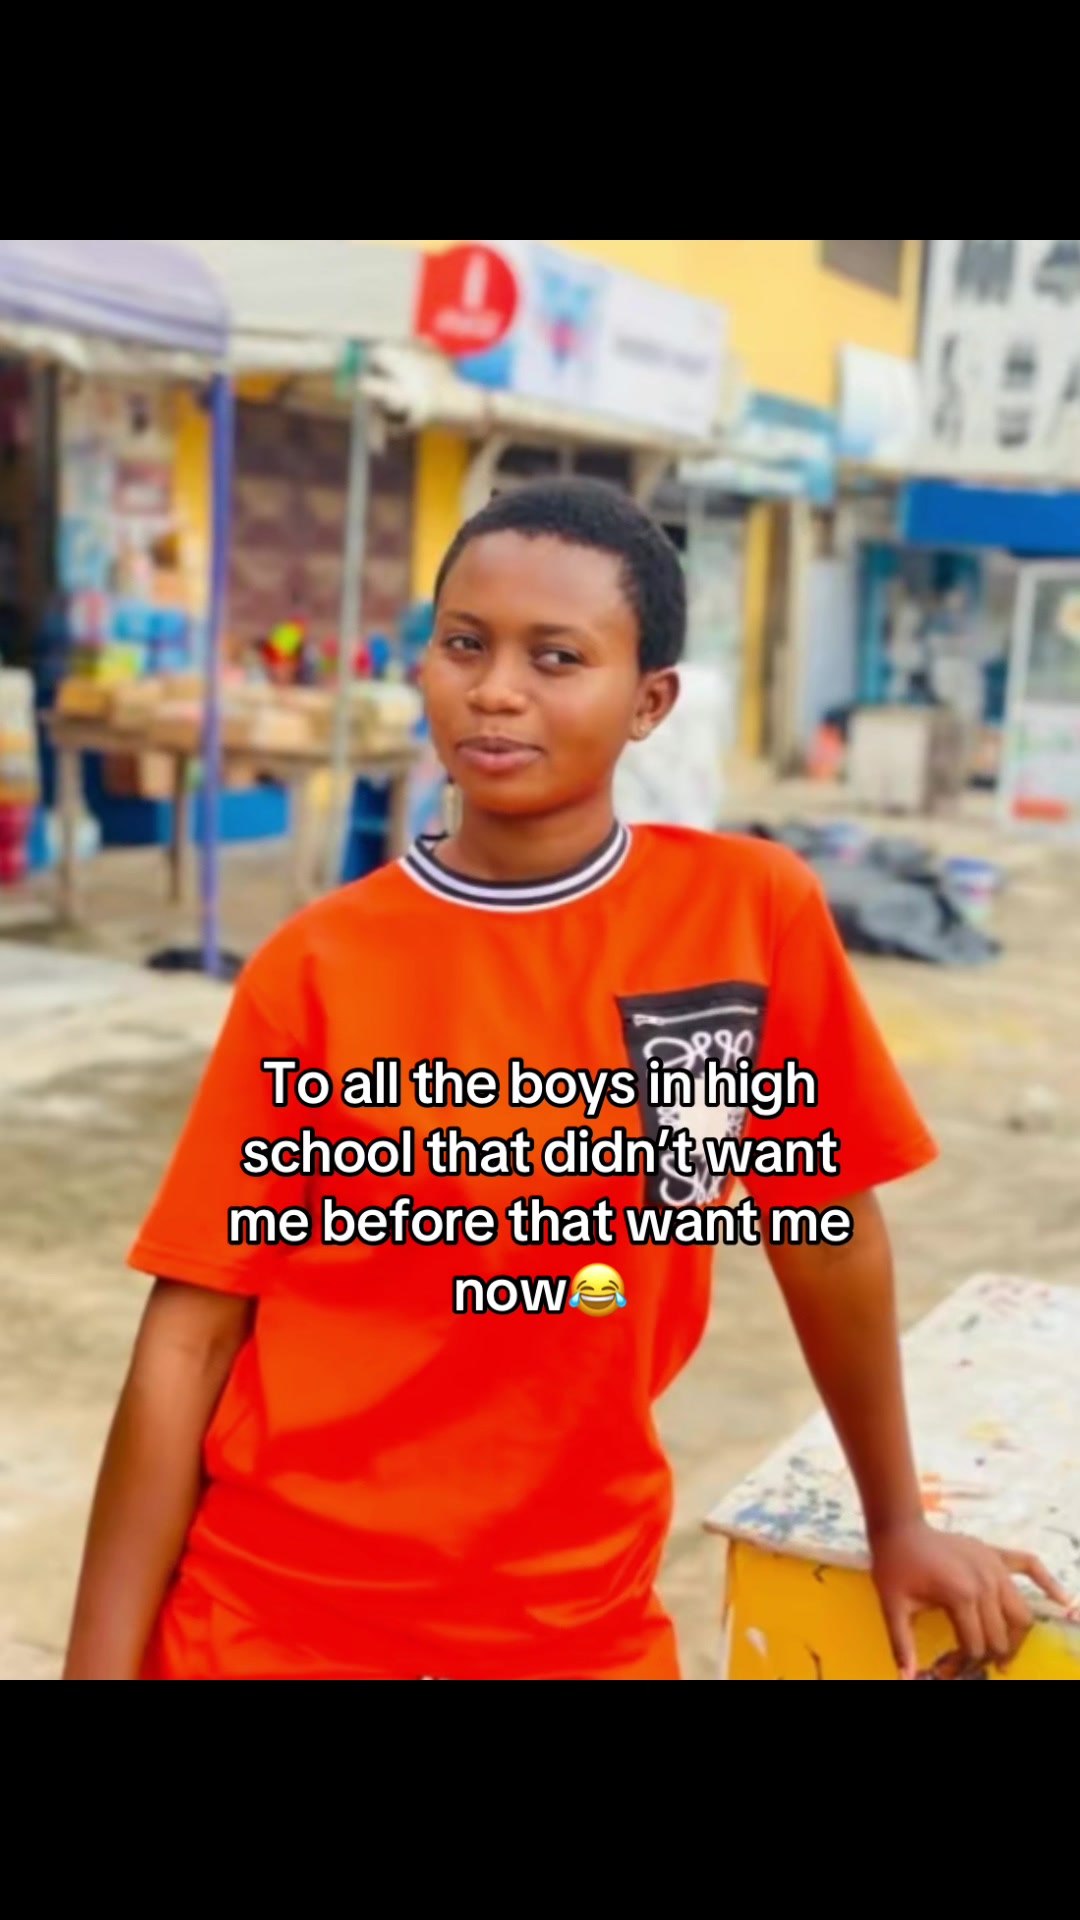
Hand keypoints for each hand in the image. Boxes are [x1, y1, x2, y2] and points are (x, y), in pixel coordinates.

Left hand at [871, 1520, 1074, 1679]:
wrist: (900, 1528)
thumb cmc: (895, 1567)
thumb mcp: (893, 1607)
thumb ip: (902, 1644)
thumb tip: (906, 1677)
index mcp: (962, 1596)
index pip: (976, 1646)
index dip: (964, 1665)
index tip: (949, 1670)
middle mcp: (986, 1582)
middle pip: (1001, 1635)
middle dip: (989, 1656)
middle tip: (972, 1664)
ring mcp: (995, 1567)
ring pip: (1021, 1614)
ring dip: (1015, 1637)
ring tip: (1001, 1652)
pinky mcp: (997, 1554)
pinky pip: (1030, 1566)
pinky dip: (1048, 1583)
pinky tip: (1063, 1600)